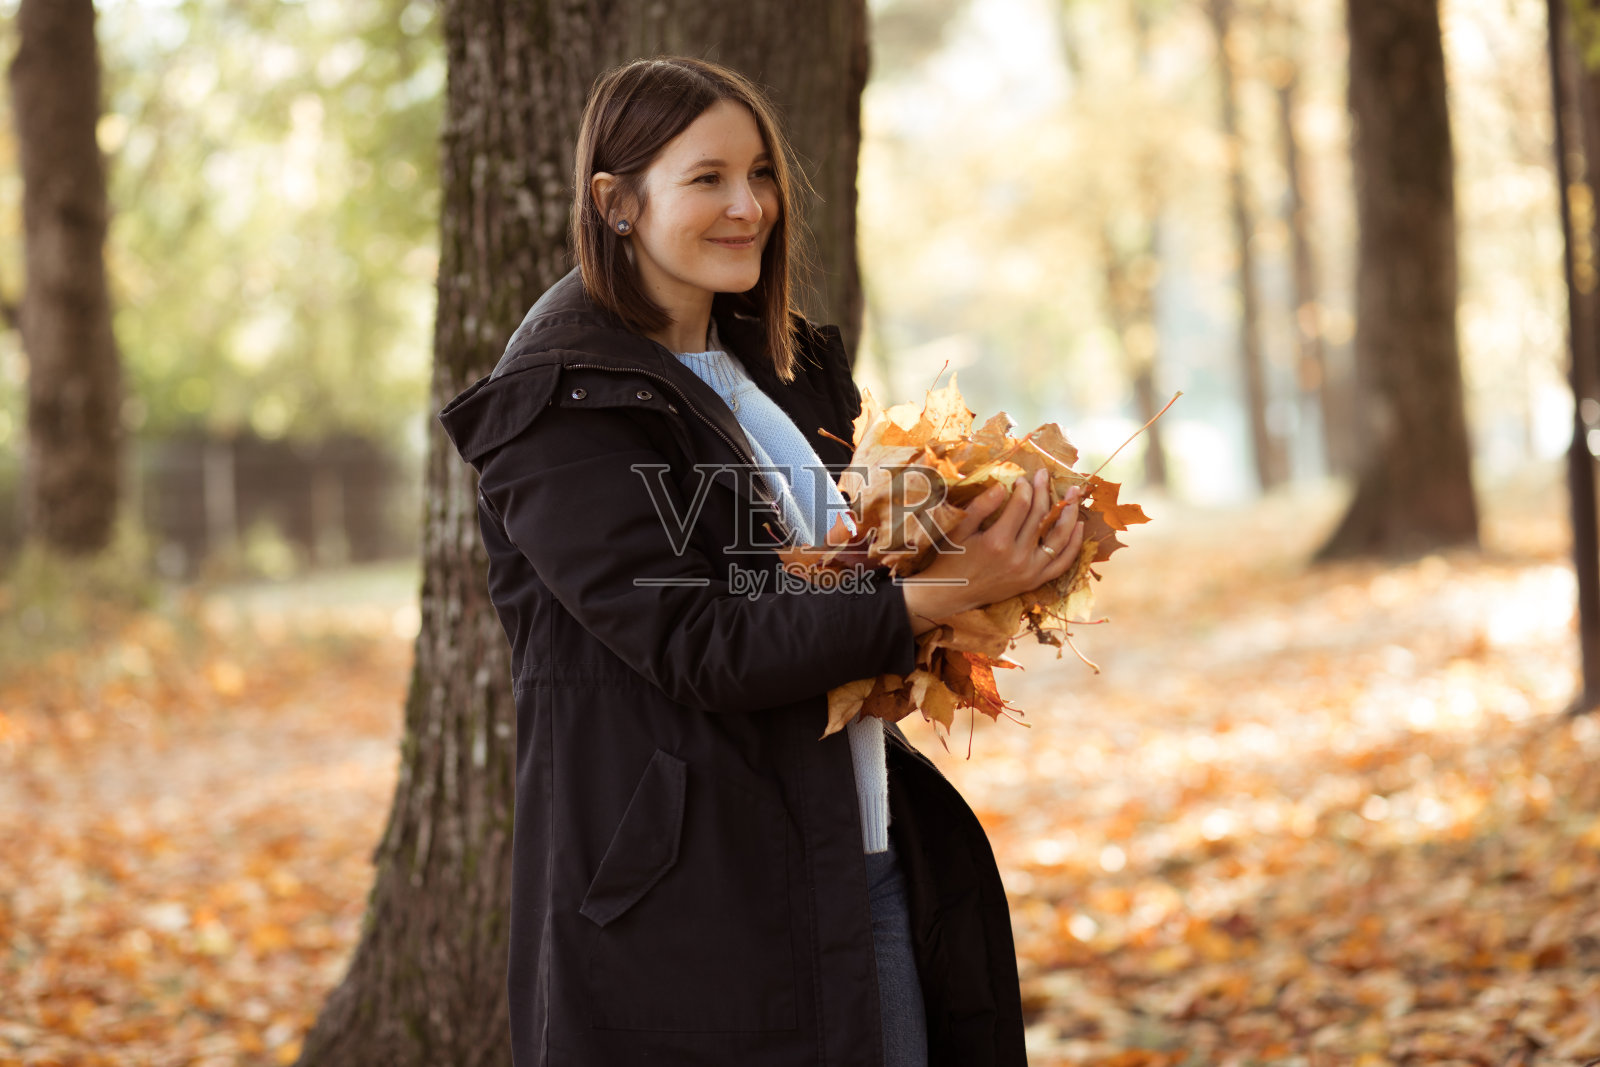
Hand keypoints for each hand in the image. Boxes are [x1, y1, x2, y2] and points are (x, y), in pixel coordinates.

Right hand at [902, 467, 1084, 635]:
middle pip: (1040, 516)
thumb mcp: (960, 530)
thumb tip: (1001, 486)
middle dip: (1044, 491)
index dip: (1024, 487)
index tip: (1022, 478)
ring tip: (1073, 494)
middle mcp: (1017, 557)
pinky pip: (1062, 563)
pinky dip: (1073, 545)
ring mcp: (1029, 571)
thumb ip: (981, 506)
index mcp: (997, 541)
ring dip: (1068, 513)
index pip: (1021, 505)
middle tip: (1046, 475)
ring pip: (1058, 537)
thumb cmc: (952, 558)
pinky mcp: (1034, 581)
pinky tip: (1078, 526)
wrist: (951, 594)